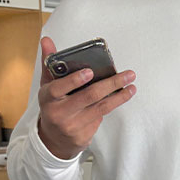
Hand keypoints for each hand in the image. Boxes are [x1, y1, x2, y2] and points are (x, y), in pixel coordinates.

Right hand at [37, 36, 136, 159]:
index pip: (58, 88)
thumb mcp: (48, 86)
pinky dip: (110, 106)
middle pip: (89, 97)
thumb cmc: (53, 106)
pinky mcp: (83, 136)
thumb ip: (50, 63)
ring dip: (120, 97)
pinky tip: (120, 98)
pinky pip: (101, 118)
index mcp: (48, 98)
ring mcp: (72, 126)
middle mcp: (60, 113)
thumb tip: (47, 40)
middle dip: (111, 84)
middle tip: (128, 75)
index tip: (90, 72)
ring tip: (132, 87)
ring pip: (101, 108)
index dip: (74, 80)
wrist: (54, 139)